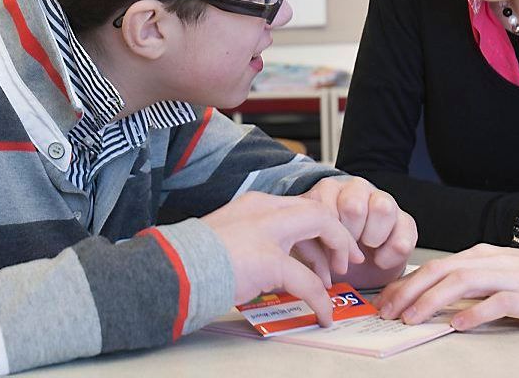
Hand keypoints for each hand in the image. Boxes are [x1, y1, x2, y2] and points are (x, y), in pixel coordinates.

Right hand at [203, 192, 363, 325]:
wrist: (171, 270)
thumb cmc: (191, 260)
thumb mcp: (227, 237)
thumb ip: (253, 238)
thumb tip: (274, 260)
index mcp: (253, 204)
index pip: (300, 205)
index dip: (321, 225)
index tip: (328, 244)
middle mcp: (263, 209)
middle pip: (317, 210)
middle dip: (339, 235)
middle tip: (347, 261)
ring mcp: (267, 232)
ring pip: (322, 229)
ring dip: (334, 259)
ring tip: (332, 287)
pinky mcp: (269, 260)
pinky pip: (308, 282)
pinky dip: (321, 300)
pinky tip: (324, 315)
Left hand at [301, 176, 417, 288]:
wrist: (355, 270)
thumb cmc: (328, 252)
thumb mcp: (308, 244)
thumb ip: (303, 237)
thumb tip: (300, 243)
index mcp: (329, 190)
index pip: (324, 200)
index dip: (325, 230)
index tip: (324, 246)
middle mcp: (357, 190)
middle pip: (353, 205)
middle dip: (348, 234)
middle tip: (345, 248)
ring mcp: (383, 201)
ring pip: (382, 208)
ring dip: (372, 237)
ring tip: (366, 250)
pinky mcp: (406, 221)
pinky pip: (404, 233)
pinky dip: (390, 255)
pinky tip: (380, 260)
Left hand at [374, 242, 518, 329]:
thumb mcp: (505, 275)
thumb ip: (476, 283)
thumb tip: (440, 301)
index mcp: (482, 256)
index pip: (435, 267)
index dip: (406, 284)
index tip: (386, 302)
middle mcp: (491, 262)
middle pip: (439, 271)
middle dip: (408, 291)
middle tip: (387, 312)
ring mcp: (510, 278)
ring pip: (460, 283)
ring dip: (430, 302)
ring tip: (410, 319)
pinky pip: (496, 303)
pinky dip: (473, 313)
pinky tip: (456, 325)